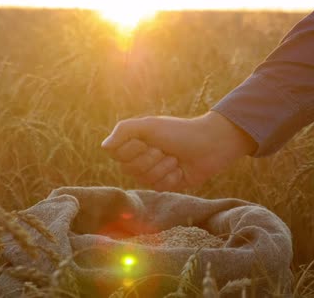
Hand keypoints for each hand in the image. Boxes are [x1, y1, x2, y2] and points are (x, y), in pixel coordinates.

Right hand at [101, 111, 256, 190]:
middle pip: (129, 168)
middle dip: (149, 158)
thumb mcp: (149, 125)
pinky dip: (171, 177)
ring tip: (175, 158)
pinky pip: (159, 187)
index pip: (116, 154)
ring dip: (162, 167)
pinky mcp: (166, 184)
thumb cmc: (179, 131)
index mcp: (134, 143)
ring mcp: (153, 172)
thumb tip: (104, 147)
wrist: (209, 144)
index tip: (145, 140)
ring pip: (144, 179)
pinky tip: (181, 169)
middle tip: (164, 148)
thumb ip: (124, 131)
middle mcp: (140, 158)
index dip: (131, 149)